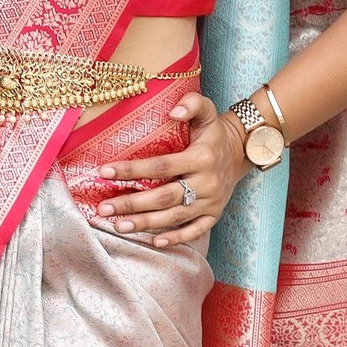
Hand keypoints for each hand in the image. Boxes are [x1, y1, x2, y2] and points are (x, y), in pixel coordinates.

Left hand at [95, 92, 247, 249]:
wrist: (243, 149)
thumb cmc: (214, 131)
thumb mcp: (207, 110)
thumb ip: (191, 104)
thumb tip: (172, 112)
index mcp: (201, 157)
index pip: (161, 166)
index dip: (132, 170)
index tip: (104, 171)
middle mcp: (207, 182)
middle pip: (164, 197)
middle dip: (132, 205)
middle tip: (104, 208)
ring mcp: (211, 202)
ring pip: (175, 217)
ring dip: (146, 224)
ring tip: (119, 227)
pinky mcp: (214, 214)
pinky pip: (195, 231)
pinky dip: (176, 238)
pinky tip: (154, 242)